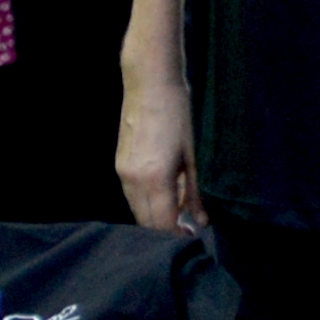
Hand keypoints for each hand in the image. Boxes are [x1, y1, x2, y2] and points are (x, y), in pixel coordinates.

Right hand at [117, 64, 204, 233]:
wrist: (149, 83)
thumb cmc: (177, 115)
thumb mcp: (191, 157)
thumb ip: (193, 192)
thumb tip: (200, 221)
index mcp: (155, 178)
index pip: (163, 223)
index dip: (177, 235)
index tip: (192, 236)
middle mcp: (133, 180)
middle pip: (146, 222)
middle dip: (164, 230)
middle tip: (185, 228)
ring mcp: (122, 172)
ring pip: (136, 210)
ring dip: (154, 217)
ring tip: (176, 211)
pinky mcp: (118, 165)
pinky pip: (131, 195)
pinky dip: (146, 202)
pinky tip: (163, 194)